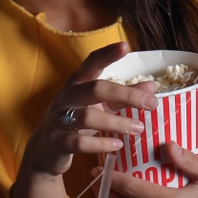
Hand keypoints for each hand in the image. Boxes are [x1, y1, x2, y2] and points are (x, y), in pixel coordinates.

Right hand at [11, 41, 156, 197]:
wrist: (45, 151)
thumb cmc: (75, 123)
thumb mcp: (99, 107)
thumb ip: (123, 97)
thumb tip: (152, 87)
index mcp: (77, 84)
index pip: (91, 64)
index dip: (107, 54)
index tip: (125, 46)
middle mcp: (66, 97)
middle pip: (94, 89)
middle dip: (125, 94)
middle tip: (151, 103)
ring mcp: (59, 119)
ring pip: (88, 116)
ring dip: (117, 123)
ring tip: (139, 128)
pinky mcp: (57, 142)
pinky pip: (79, 142)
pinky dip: (100, 144)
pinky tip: (117, 145)